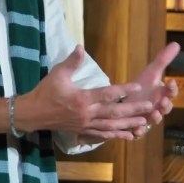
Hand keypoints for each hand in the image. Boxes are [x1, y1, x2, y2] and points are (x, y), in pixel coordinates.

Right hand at [17, 45, 153, 140]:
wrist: (34, 113)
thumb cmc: (45, 92)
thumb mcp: (57, 74)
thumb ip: (71, 61)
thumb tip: (80, 46)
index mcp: (82, 99)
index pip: (107, 94)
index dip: (123, 90)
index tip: (138, 87)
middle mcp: (87, 113)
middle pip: (114, 112)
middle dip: (133, 109)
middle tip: (149, 106)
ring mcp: (86, 124)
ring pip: (112, 125)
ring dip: (129, 123)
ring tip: (144, 121)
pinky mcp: (84, 131)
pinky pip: (103, 134)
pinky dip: (117, 135)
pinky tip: (128, 135)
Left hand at [128, 41, 180, 129]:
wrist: (126, 99)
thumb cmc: (142, 86)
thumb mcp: (151, 72)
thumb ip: (163, 60)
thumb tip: (176, 44)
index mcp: (161, 94)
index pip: (171, 92)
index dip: (172, 88)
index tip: (171, 81)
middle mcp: (158, 107)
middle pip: (166, 108)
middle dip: (166, 105)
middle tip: (163, 101)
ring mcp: (149, 116)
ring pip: (155, 120)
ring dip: (156, 118)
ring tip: (154, 114)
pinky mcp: (138, 125)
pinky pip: (140, 131)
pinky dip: (139, 132)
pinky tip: (136, 131)